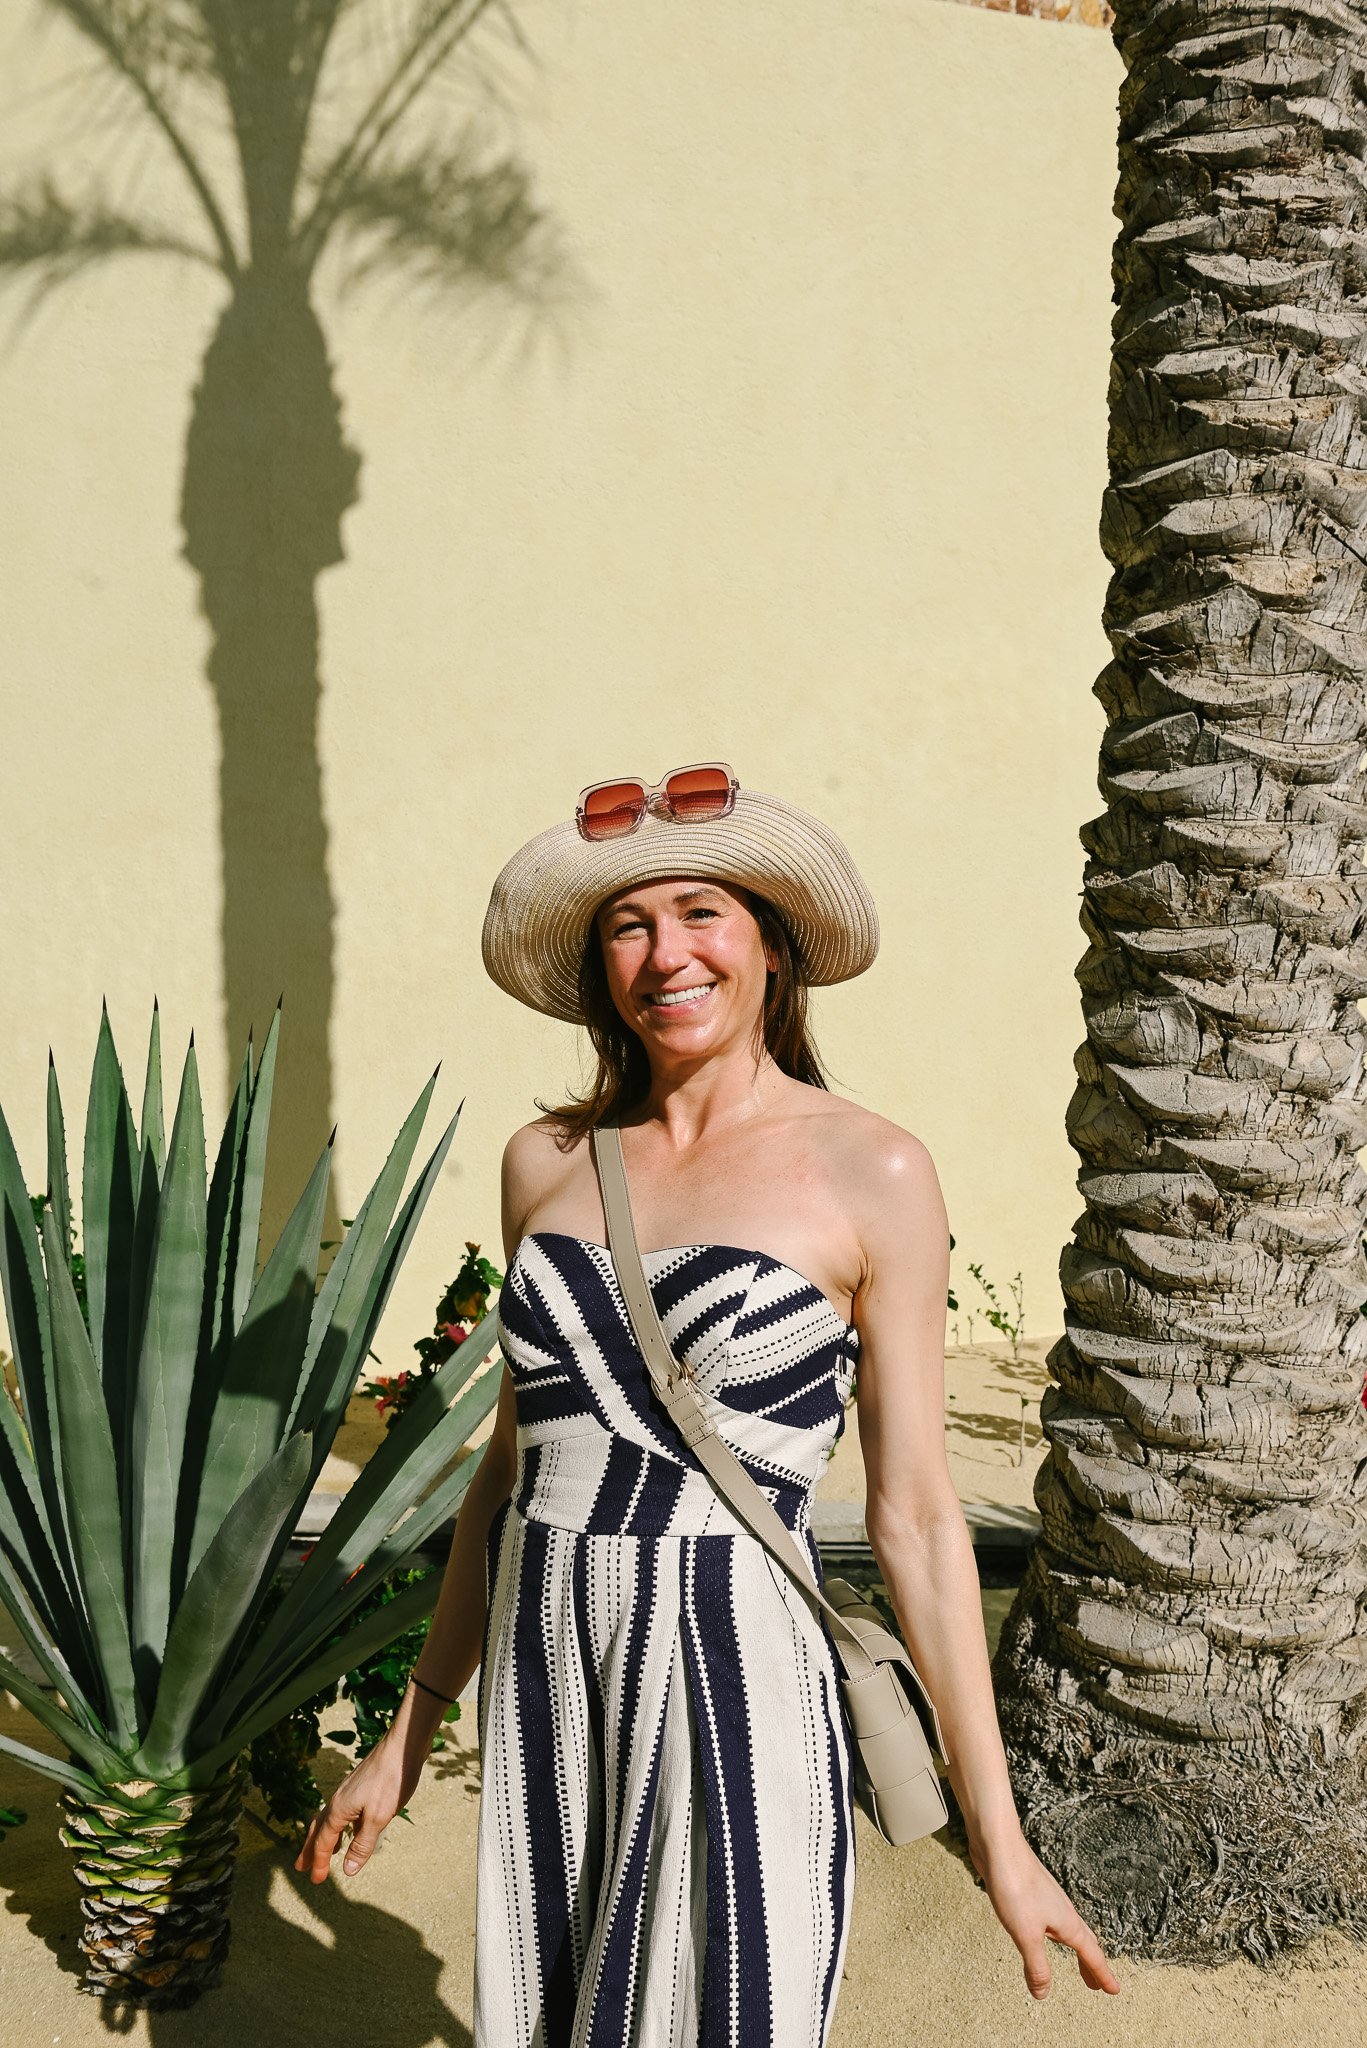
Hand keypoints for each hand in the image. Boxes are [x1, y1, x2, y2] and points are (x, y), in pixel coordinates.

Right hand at [293, 1726, 425, 1883]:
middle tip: (301, 1867)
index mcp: (339, 1809)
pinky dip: (338, 1826)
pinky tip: (348, 1829)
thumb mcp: (378, 1818)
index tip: (315, 1881)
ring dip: (322, 1837)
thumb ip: (362, 1845)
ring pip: (328, 1819)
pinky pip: (341, 1812)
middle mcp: (339, 1800)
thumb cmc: (392, 1780)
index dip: (319, 1862)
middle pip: (318, 1829)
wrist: (403, 1745)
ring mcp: (349, 1791)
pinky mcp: (360, 1786)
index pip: (323, 1842)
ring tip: (321, 1852)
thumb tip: (347, 1871)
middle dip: (310, 1849)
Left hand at [974, 1832, 1120, 1999]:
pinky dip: (1055, 1935)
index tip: (1115, 1991)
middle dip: (1090, 1965)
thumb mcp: (1026, 1935)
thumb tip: (1043, 1995)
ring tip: (1075, 1960)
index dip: (1103, 1975)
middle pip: (1084, 1942)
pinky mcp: (1031, 1892)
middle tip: (1096, 1984)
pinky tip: (1043, 1932)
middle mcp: (1062, 1910)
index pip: (1091, 1955)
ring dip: (1075, 1949)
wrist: (998, 1845)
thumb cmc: (1015, 1886)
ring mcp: (1047, 1899)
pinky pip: (1051, 1920)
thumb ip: (1036, 1967)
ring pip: (1068, 1930)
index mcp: (1067, 1923)